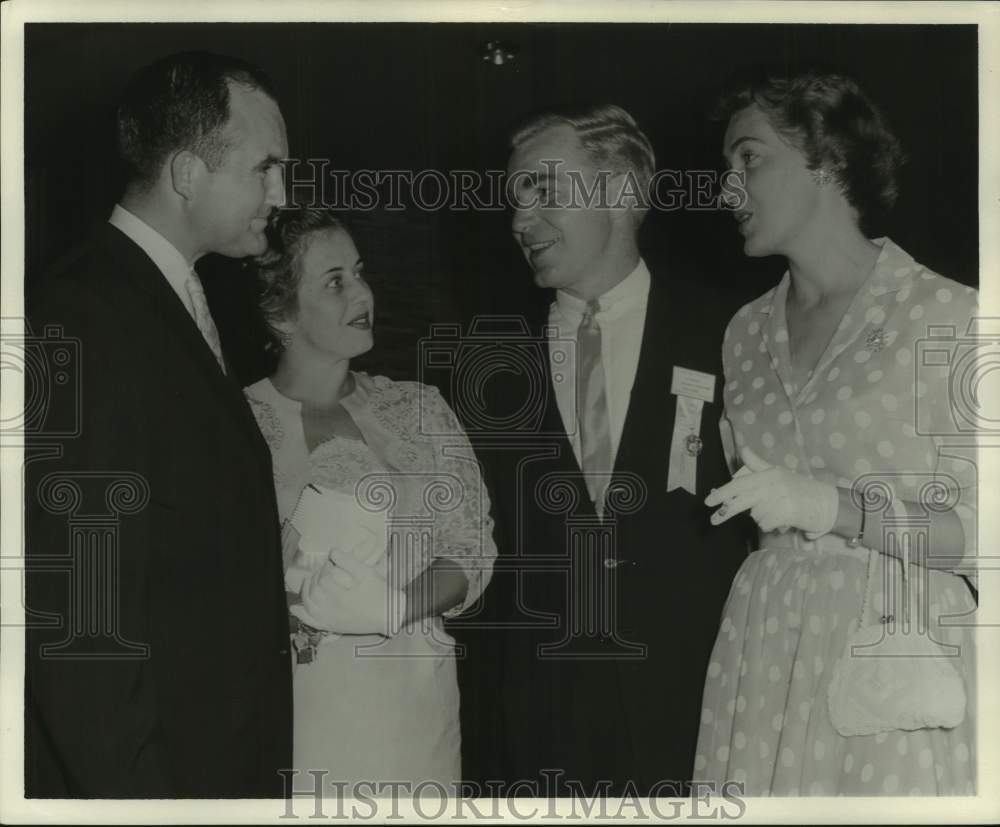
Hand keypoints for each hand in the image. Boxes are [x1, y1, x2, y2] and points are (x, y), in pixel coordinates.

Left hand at [290, 548, 406, 635]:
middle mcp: (333, 610)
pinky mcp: (332, 626)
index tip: (331, 563)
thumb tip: (332, 551)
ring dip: (306, 591)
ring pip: (309, 605)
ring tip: (311, 581)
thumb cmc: (380, 593)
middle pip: (313, 591)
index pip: (323, 579)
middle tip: (323, 570)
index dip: (325, 568)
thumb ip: (348, 561)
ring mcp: (331, 619)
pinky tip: (295, 608)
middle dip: (315, 577)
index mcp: (342, 596)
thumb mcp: (367, 573)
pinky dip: (301, 615)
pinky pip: (312, 622)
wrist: (389, 615)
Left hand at [704, 446, 838, 536]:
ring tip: (778, 512)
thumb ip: (758, 464)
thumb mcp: (778, 473)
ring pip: (755, 515)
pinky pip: (766, 524)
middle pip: (742, 498)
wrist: (828, 503)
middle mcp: (772, 483)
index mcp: (768, 473)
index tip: (709, 501)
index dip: (723, 492)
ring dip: (762, 518)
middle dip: (725, 509)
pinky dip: (771, 525)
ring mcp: (779, 498)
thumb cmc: (800, 488)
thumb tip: (743, 448)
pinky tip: (783, 520)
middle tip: (712, 520)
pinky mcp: (786, 512)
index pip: (740, 482)